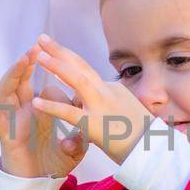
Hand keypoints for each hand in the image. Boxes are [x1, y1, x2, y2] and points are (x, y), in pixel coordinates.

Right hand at [0, 45, 85, 178]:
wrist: (37, 186)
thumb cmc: (51, 163)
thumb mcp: (72, 150)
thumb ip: (78, 141)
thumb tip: (79, 136)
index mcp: (39, 109)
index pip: (43, 86)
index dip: (48, 75)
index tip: (56, 56)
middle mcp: (23, 111)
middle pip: (21, 81)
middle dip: (27, 63)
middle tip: (37, 46)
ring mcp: (12, 121)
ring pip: (7, 92)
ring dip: (14, 75)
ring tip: (23, 61)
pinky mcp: (4, 135)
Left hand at [28, 34, 153, 163]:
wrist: (154, 151)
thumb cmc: (141, 137)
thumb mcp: (126, 112)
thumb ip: (109, 104)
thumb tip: (100, 101)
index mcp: (113, 89)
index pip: (87, 70)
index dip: (68, 59)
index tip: (52, 50)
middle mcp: (107, 92)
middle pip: (81, 65)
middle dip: (60, 50)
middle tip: (42, 38)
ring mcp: (101, 107)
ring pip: (77, 80)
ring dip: (57, 66)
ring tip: (38, 56)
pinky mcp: (94, 125)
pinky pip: (69, 113)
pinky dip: (52, 106)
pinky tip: (36, 101)